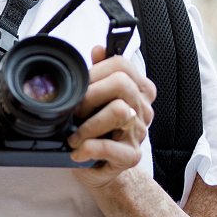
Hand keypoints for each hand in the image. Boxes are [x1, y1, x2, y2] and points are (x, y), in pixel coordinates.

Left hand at [69, 45, 156, 188]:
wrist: (100, 167)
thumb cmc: (96, 129)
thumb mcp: (95, 98)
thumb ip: (99, 71)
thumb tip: (99, 49)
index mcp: (137, 90)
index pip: (122, 65)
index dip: (96, 72)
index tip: (80, 86)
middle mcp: (142, 108)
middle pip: (122, 84)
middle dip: (90, 96)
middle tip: (75, 111)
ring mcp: (139, 132)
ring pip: (120, 112)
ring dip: (88, 125)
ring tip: (74, 136)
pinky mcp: (132, 156)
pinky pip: (110, 147)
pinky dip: (88, 148)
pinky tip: (79, 150)